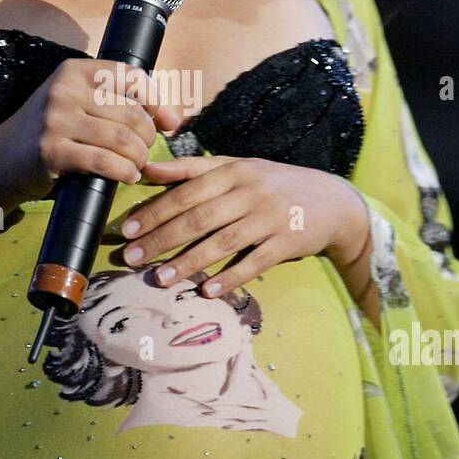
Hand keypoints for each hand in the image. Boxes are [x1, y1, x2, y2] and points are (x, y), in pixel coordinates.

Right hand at [0, 58, 180, 210]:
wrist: (1, 161)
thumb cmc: (49, 131)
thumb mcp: (76, 103)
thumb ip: (119, 103)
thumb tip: (172, 118)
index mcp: (73, 71)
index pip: (131, 75)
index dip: (155, 99)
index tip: (164, 121)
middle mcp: (64, 90)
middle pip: (131, 112)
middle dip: (147, 136)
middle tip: (144, 150)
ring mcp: (56, 120)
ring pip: (122, 138)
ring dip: (138, 157)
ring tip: (136, 164)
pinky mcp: (53, 152)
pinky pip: (106, 162)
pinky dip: (124, 172)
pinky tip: (126, 176)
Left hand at [119, 155, 370, 297]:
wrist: (332, 201)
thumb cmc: (273, 184)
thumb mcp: (236, 167)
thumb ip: (192, 168)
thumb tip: (147, 169)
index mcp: (233, 171)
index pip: (186, 191)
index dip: (154, 210)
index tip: (126, 229)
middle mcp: (250, 192)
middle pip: (198, 218)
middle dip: (161, 239)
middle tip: (131, 258)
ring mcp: (270, 218)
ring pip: (222, 242)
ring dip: (188, 262)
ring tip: (159, 278)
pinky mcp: (286, 243)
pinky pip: (254, 263)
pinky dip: (229, 278)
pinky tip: (207, 290)